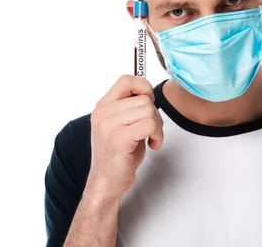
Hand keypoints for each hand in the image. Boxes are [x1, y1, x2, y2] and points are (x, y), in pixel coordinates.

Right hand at [86, 75, 163, 199]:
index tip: (149, 104)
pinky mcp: (118, 138)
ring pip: (148, 109)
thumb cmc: (120, 154)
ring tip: (151, 138)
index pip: (126, 80)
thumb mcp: (122, 124)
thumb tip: (148, 91)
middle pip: (144, 98)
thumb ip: (131, 107)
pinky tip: (153, 145)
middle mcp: (103, 113)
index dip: (144, 87)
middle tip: (152, 130)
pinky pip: (149, 124)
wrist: (107, 182)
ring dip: (158, 126)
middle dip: (155, 114)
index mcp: (103, 106)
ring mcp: (109, 125)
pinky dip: (158, 135)